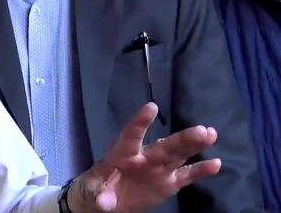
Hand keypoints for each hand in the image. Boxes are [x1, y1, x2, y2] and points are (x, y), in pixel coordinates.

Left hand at [68, 103, 220, 212]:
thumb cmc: (96, 188)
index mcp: (123, 154)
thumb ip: (98, 194)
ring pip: (178, 155)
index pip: (131, 135)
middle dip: (181, 139)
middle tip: (201, 130)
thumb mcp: (92, 191)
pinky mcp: (169, 183)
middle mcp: (145, 157)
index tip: (152, 107)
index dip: (140, 122)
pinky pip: (186, 175)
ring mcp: (158, 169)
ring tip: (210, 134)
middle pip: (164, 146)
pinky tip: (216, 163)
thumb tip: (103, 202)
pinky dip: (200, 170)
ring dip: (194, 146)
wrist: (108, 201)